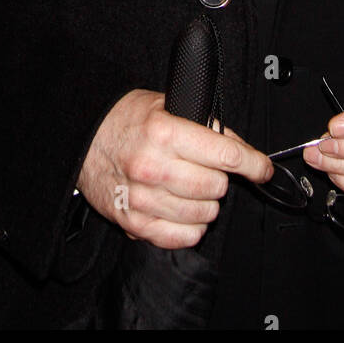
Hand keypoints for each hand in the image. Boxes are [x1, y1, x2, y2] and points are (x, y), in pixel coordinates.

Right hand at [76, 89, 271, 248]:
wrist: (80, 137)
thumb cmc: (123, 119)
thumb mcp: (164, 104)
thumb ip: (202, 123)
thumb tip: (238, 146)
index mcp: (164, 131)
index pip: (226, 154)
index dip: (253, 163)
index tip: (263, 169)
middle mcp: (153, 166)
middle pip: (216, 187)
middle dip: (221, 179)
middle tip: (208, 170)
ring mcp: (142, 198)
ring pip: (203, 215)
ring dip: (206, 203)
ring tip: (193, 189)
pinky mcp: (133, 223)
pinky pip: (181, 238)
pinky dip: (191, 228)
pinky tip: (183, 211)